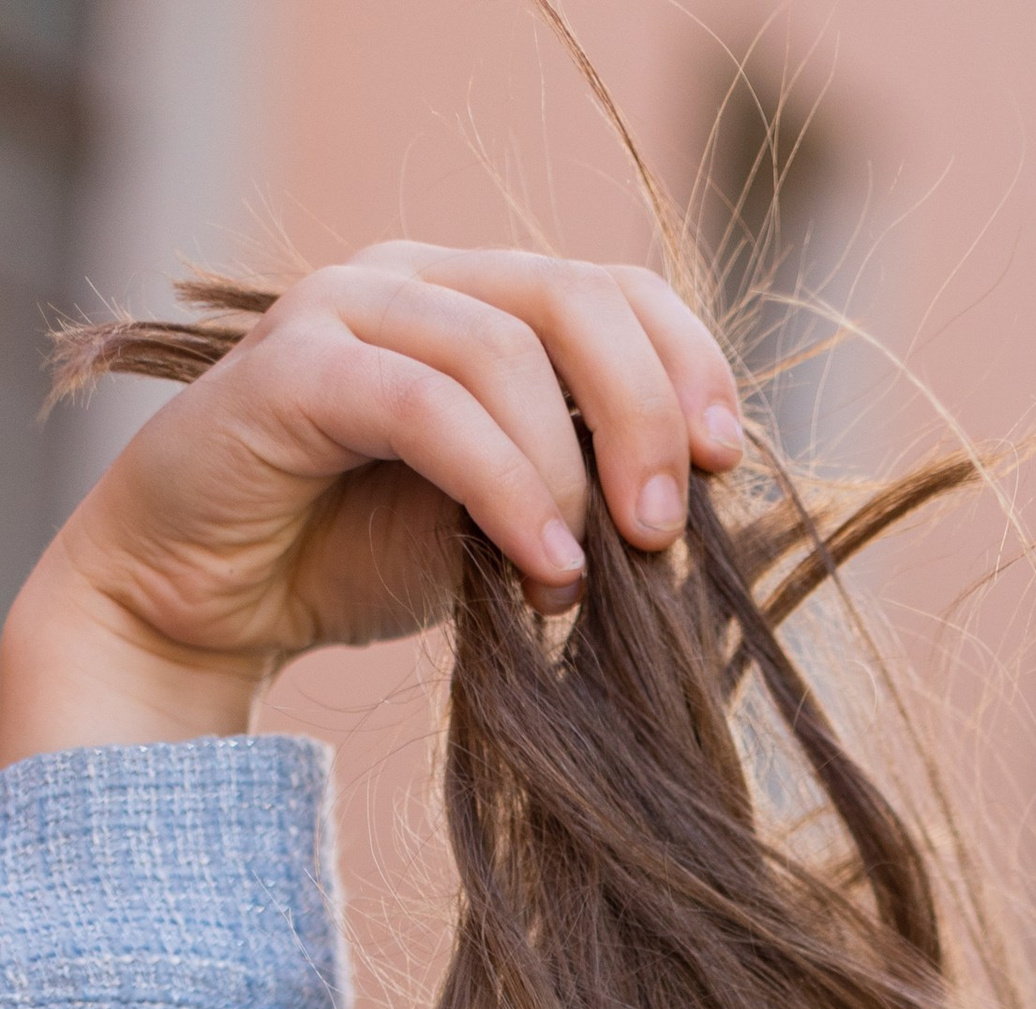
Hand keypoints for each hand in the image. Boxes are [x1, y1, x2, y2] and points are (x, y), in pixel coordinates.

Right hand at [0, 245, 744, 759]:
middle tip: (664, 535)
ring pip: (503, 349)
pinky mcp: (293, 369)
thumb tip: (694, 512)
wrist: (207, 599)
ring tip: (578, 579)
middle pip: (575, 299)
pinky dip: (502, 486)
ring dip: (567, 471)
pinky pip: (427, 406)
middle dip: (645, 414)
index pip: (614, 288)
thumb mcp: (506, 521)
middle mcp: (419, 278)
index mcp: (481, 300)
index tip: (724, 461)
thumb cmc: (360, 556)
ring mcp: (349, 310)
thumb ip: (583, 488)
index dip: (687, 361)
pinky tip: (542, 567)